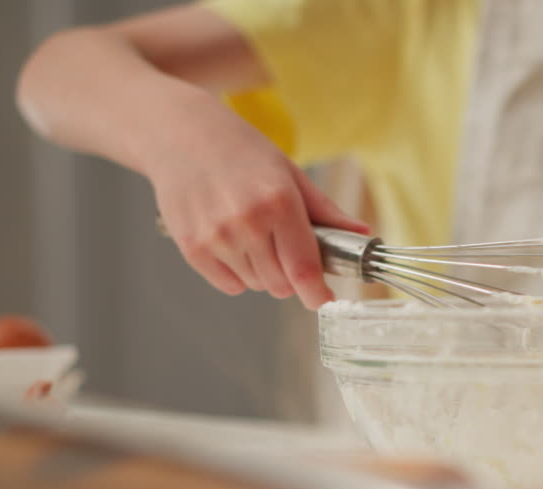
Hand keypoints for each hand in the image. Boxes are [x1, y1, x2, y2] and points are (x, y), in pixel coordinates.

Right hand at [144, 100, 368, 307]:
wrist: (180, 135)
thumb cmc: (240, 151)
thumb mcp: (289, 172)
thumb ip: (325, 211)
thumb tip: (361, 234)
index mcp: (278, 202)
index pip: (304, 269)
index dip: (317, 293)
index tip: (323, 298)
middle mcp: (247, 223)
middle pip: (281, 284)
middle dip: (290, 275)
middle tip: (283, 247)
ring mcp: (216, 238)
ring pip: (256, 285)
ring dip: (263, 272)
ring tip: (252, 235)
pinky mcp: (192, 248)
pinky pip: (229, 285)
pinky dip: (237, 274)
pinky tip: (232, 242)